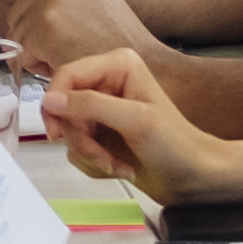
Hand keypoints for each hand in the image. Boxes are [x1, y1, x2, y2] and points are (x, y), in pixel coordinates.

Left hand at [0, 0, 157, 77]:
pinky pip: (22, 51)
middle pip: (19, 8)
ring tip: (68, 54)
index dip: (43, 18)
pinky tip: (65, 62)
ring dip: (36, 51)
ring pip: (17, 30)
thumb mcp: (91, 8)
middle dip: (34, 34)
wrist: (144, 68)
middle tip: (67, 47)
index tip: (66, 30)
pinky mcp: (46, 24)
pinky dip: (38, 65)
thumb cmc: (117, 44)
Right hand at [40, 49, 242, 202]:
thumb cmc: (176, 144)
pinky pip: (77, 148)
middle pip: (65, 108)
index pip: (67, 75)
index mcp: (117, 65)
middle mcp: (107, 84)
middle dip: (82, 139)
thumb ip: (89, 105)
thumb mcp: (134, 120)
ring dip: (90, 154)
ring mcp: (102, 110)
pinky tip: (119, 167)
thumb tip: (50, 100)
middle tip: (101, 156)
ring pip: (69, 132)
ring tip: (116, 165)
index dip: (55, 103)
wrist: (192, 178)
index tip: (55, 131)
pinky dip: (95, 163)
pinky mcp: (101, 134)